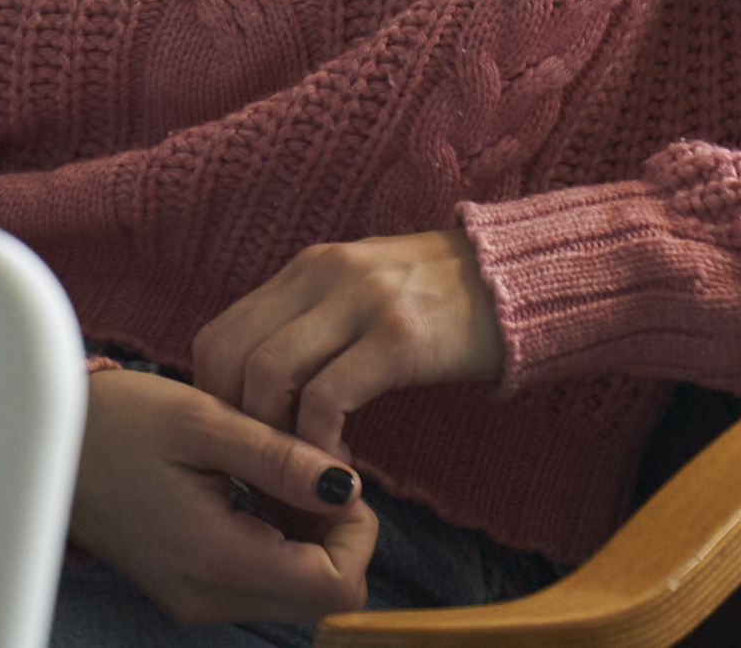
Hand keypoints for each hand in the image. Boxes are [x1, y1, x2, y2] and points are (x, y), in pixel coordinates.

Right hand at [70, 366, 378, 625]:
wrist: (51, 447)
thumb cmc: (119, 423)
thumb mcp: (204, 421)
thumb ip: (282, 458)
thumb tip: (349, 487)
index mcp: (215, 557)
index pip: (336, 587)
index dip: (356, 532)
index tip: (334, 476)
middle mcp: (208, 596)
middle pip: (322, 596)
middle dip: (336, 532)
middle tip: (309, 467)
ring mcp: (198, 600)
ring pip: (296, 592)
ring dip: (309, 535)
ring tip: (279, 470)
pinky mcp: (191, 589)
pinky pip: (263, 581)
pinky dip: (280, 540)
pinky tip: (257, 487)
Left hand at [192, 228, 502, 456]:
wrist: (525, 281)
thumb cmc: (444, 302)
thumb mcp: (366, 294)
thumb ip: (314, 324)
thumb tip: (264, 388)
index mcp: (310, 267)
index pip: (220, 334)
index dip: (215, 399)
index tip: (240, 444)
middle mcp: (326, 273)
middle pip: (232, 356)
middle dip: (235, 425)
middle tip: (261, 470)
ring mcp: (362, 301)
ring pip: (270, 375)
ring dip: (274, 439)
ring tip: (299, 473)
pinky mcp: (400, 336)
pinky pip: (329, 398)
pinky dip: (320, 443)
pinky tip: (341, 467)